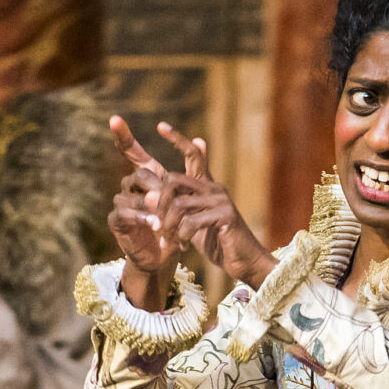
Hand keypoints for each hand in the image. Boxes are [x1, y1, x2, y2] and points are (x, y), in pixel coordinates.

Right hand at [106, 115, 181, 288]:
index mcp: (146, 177)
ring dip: (148, 204)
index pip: (131, 151)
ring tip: (162, 216)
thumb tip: (201, 139)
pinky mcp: (117, 222)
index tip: (115, 119)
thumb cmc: (175, 223)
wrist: (166, 254)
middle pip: (138, 174)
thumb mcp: (188, 196)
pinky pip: (122, 213)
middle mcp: (130, 187)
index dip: (123, 136)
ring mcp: (121, 203)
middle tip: (167, 198)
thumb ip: (194, 169)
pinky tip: (151, 224)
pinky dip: (139, 218)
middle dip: (154, 185)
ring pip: (129, 194)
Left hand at [148, 125, 276, 287]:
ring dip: (169, 226)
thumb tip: (146, 195)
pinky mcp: (225, 215)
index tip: (161, 126)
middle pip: (174, 180)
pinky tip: (183, 246)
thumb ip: (173, 209)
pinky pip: (191, 221)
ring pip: (179, 204)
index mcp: (206, 186)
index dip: (177, 139)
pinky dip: (181, 236)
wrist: (242, 262)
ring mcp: (221, 200)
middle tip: (158, 225)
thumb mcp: (190, 224)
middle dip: (159, 204)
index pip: (193, 154)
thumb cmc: (216, 242)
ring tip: (169, 241)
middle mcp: (214, 187)